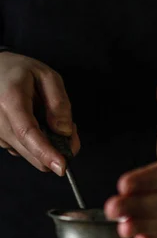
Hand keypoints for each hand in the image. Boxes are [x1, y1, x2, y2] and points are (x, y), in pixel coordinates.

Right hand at [0, 51, 79, 174]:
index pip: (28, 133)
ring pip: (31, 156)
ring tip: (48, 120)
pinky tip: (37, 125)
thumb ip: (59, 103)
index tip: (62, 167)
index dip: (46, 153)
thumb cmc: (19, 71)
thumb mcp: (46, 76)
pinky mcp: (0, 141)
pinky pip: (25, 152)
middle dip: (57, 149)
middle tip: (69, 128)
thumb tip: (64, 131)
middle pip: (32, 152)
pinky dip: (37, 145)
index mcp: (10, 101)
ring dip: (48, 146)